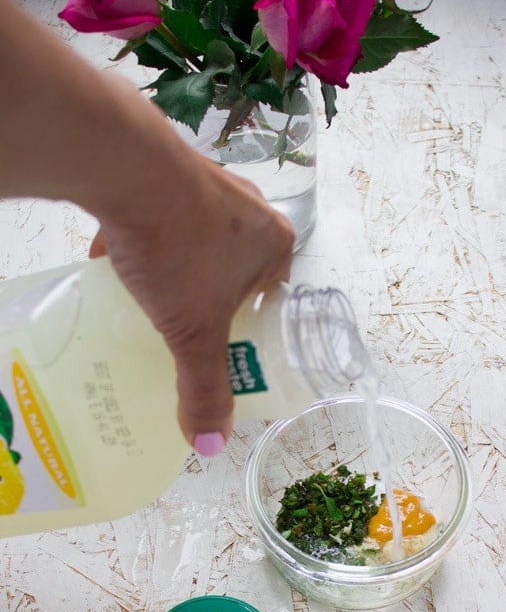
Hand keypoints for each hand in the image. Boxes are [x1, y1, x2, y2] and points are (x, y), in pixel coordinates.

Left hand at [90, 148, 293, 454]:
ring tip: (151, 297)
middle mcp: (252, 207)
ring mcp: (212, 182)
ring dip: (178, 268)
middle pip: (234, 270)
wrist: (125, 167)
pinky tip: (122, 260)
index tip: (218, 342)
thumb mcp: (193, 333)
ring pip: (199, 241)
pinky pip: (166, 215)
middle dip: (209, 299)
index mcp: (277, 244)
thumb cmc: (178, 248)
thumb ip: (204, 389)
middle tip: (181, 325)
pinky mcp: (172, 167)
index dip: (246, 326)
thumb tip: (210, 444)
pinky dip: (149, 240)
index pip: (271, 298)